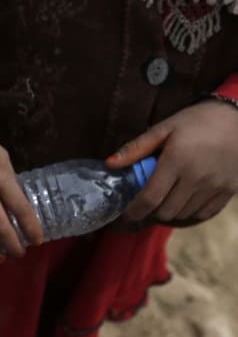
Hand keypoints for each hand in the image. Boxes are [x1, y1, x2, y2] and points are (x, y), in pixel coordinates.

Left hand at [108, 100, 237, 223]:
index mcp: (177, 161)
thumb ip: (136, 149)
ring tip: (164, 198)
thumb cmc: (196, 122)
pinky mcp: (229, 191)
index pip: (150, 198)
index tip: (125, 214)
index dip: (134, 211)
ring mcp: (215, 187)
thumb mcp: (163, 129)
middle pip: (165, 211)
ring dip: (169, 211)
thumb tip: (110, 164)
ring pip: (183, 214)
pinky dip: (189, 212)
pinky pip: (203, 214)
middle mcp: (197, 178)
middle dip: (150, 211)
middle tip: (144, 202)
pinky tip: (182, 200)